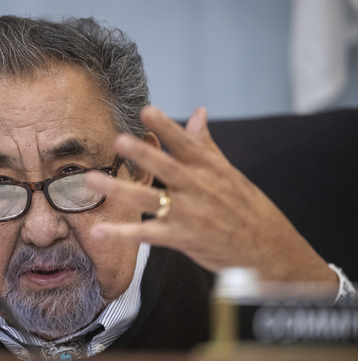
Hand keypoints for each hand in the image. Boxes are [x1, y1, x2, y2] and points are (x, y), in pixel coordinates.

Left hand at [87, 106, 336, 283]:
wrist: (270, 251)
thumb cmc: (248, 209)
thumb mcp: (229, 174)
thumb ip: (206, 144)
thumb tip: (197, 111)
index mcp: (210, 169)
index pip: (186, 143)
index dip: (166, 126)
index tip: (145, 110)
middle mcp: (199, 188)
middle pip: (166, 167)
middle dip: (142, 153)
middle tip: (117, 140)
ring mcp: (190, 214)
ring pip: (150, 199)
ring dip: (119, 189)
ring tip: (92, 180)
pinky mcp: (184, 239)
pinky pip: (148, 235)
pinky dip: (123, 234)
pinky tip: (99, 231)